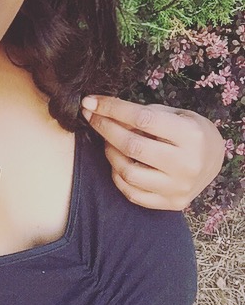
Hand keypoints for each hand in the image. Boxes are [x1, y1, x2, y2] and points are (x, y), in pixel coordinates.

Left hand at [81, 95, 224, 209]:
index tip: (90, 101)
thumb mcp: (174, 114)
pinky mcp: (171, 203)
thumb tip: (104, 111)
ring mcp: (178, 187)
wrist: (214, 159)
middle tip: (91, 117)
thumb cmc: (189, 130)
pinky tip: (117, 161)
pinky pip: (132, 193)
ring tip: (108, 140)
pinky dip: (117, 176)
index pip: (142, 119)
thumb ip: (144, 114)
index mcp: (190, 135)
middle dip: (105, 128)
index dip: (112, 108)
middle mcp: (186, 164)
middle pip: (132, 146)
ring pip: (128, 172)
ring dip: (110, 153)